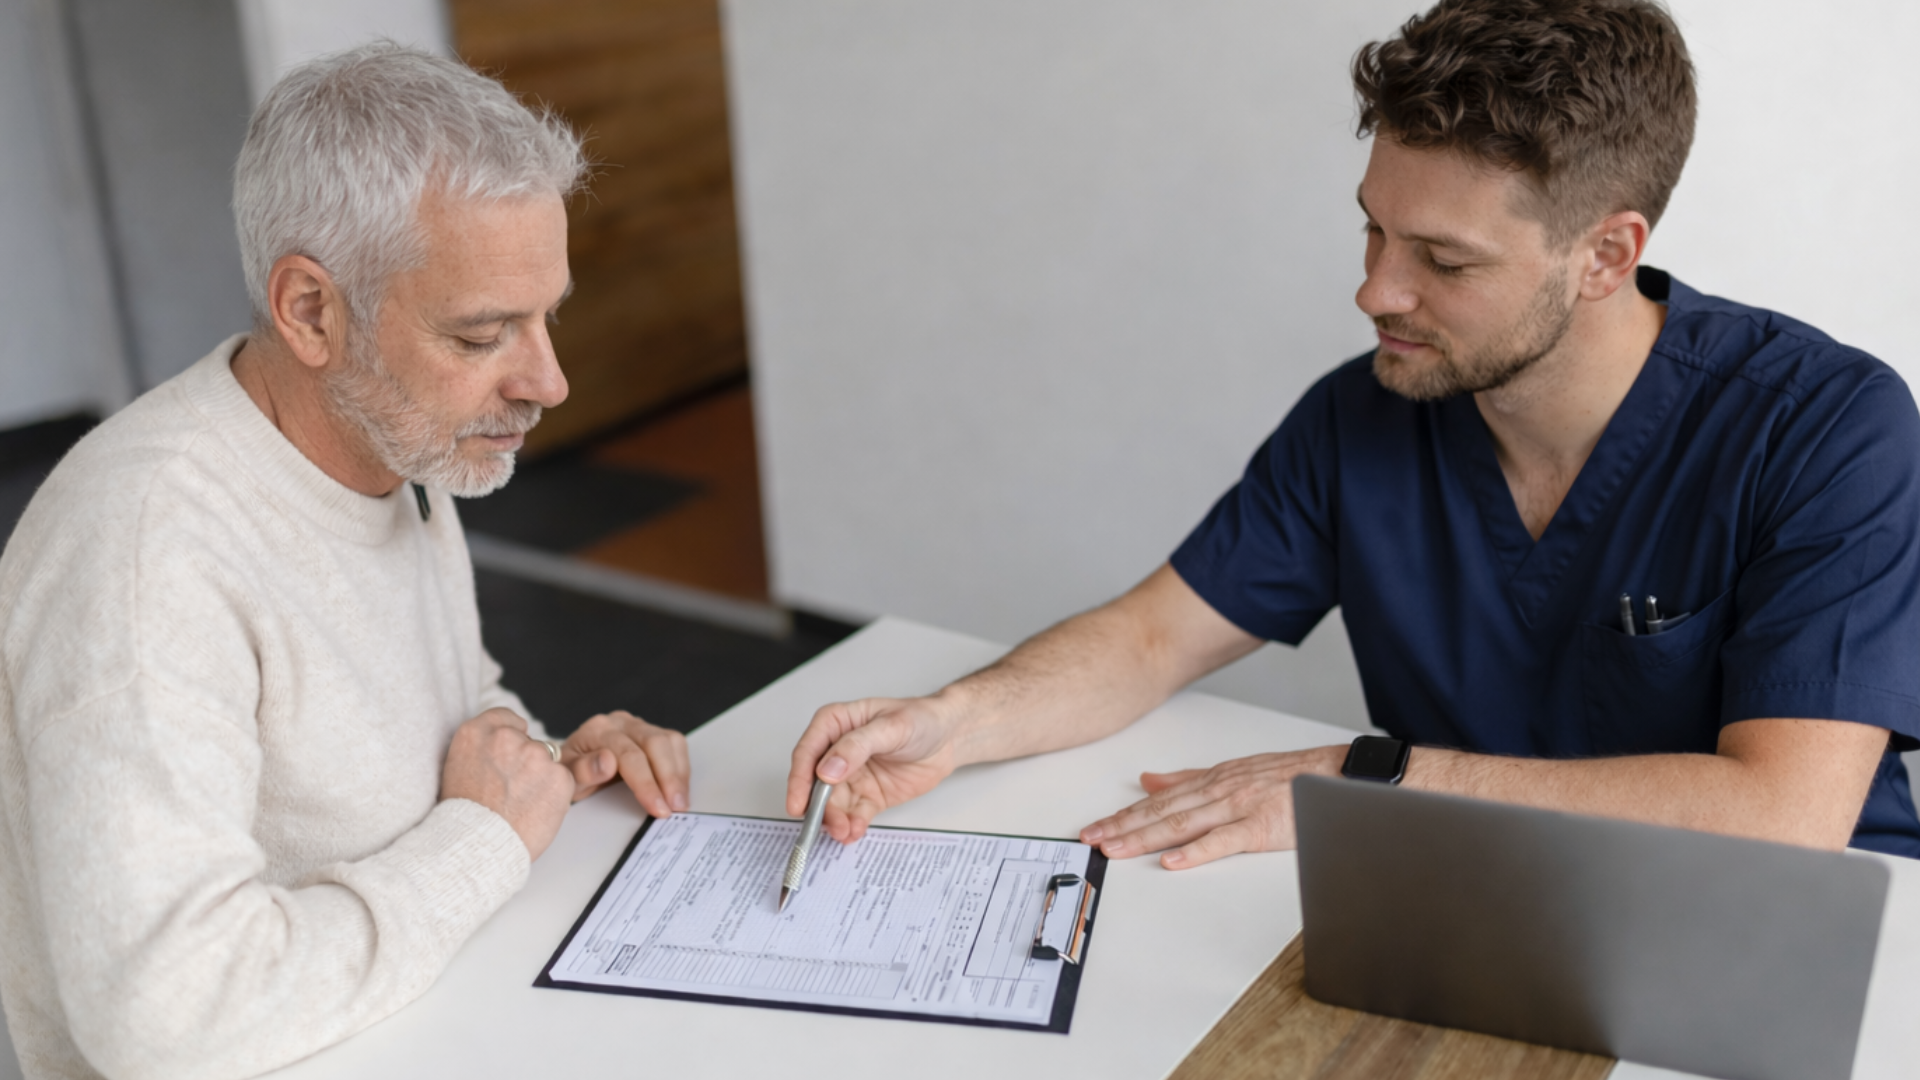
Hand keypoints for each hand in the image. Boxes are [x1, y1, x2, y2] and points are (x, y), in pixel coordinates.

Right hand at [440, 708, 574, 859]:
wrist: (476, 847)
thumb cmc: (465, 817)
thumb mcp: (459, 767)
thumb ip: (485, 746)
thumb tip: (511, 738)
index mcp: (475, 733)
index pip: (506, 718)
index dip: (511, 738)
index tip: (509, 755)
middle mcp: (506, 738)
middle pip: (530, 743)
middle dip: (527, 763)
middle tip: (510, 792)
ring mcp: (535, 755)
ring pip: (549, 762)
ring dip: (542, 779)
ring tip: (520, 805)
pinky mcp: (559, 776)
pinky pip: (564, 780)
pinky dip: (556, 795)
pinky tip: (535, 811)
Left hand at [561, 710, 689, 817]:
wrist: (572, 765)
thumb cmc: (570, 773)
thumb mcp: (565, 779)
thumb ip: (581, 771)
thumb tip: (607, 762)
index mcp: (598, 730)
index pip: (629, 754)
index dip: (646, 782)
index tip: (657, 807)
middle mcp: (621, 722)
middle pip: (655, 743)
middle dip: (669, 778)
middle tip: (675, 808)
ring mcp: (639, 725)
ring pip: (670, 741)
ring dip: (679, 774)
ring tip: (680, 803)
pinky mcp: (653, 732)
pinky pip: (675, 744)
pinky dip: (681, 769)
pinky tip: (680, 791)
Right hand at [787, 697, 963, 842]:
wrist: (950, 737)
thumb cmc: (921, 719)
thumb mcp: (890, 727)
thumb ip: (856, 746)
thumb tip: (827, 770)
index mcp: (835, 725)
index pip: (807, 753)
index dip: (799, 780)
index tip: (798, 803)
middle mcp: (837, 752)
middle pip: (816, 785)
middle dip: (820, 808)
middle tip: (830, 824)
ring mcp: (851, 776)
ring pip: (833, 804)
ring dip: (835, 821)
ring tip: (845, 832)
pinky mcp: (867, 796)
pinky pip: (854, 814)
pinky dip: (852, 825)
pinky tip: (856, 831)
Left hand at [1078, 746, 1345, 868]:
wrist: (1337, 774)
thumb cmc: (1289, 777)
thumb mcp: (1231, 771)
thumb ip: (1188, 778)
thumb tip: (1149, 780)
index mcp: (1211, 781)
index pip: (1158, 801)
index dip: (1124, 815)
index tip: (1095, 828)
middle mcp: (1218, 791)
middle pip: (1162, 812)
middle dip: (1123, 827)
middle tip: (1092, 840)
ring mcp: (1239, 807)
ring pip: (1183, 824)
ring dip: (1146, 837)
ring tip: (1117, 848)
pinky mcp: (1261, 826)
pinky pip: (1224, 840)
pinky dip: (1196, 851)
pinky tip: (1173, 861)